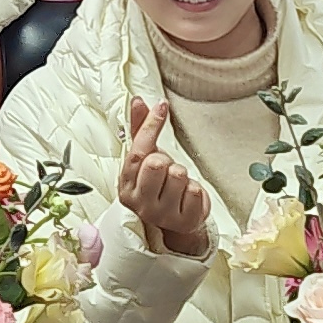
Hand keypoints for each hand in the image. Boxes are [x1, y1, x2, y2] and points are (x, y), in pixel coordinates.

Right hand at [119, 98, 211, 258]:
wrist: (175, 221)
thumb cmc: (158, 186)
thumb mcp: (146, 159)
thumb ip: (140, 130)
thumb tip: (137, 101)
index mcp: (126, 186)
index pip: (137, 152)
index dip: (151, 126)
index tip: (162, 107)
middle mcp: (140, 203)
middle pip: (156, 163)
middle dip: (166, 160)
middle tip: (167, 169)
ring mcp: (162, 215)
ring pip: (178, 175)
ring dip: (182, 175)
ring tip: (177, 184)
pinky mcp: (184, 222)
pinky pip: (195, 191)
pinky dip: (196, 190)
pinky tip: (187, 196)